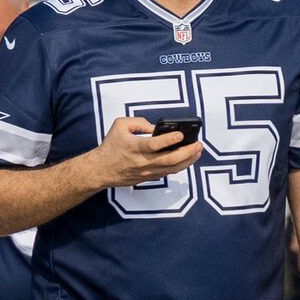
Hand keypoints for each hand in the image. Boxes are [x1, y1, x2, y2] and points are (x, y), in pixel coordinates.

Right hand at [87, 115, 202, 189]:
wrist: (101, 170)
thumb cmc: (110, 146)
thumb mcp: (120, 125)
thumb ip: (139, 122)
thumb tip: (156, 127)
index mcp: (135, 147)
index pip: (155, 144)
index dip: (169, 139)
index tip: (180, 134)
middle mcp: (143, 161)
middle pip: (169, 159)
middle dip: (187, 152)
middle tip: (198, 144)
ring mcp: (147, 172)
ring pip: (172, 169)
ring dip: (188, 160)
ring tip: (197, 151)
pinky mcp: (148, 178)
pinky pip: (168, 173)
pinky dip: (180, 167)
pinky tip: (187, 160)